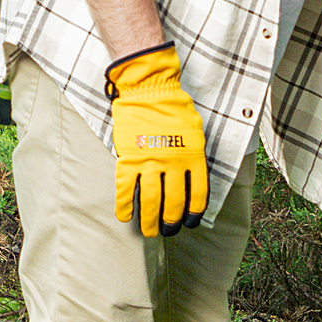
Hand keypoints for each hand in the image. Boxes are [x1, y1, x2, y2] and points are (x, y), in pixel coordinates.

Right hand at [104, 43, 208, 235]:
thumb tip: (194, 178)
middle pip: (173, 203)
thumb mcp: (195, 132)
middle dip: (170, 222)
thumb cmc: (174, 107)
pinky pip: (125, 188)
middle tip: (166, 231)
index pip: (197, 194)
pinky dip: (124, 205)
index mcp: (193, 157)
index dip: (193, 213)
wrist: (148, 89)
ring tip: (147, 231)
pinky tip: (124, 216)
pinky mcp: (129, 158)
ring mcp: (150, 162)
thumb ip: (194, 155)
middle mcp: (173, 163)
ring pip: (150, 200)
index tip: (189, 223)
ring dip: (148, 219)